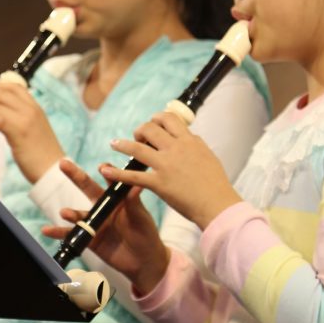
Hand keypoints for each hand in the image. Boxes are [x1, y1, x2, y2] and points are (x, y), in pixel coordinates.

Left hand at [0, 80, 62, 182]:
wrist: (53, 170)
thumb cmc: (43, 155)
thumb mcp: (34, 130)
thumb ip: (21, 119)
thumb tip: (2, 114)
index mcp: (36, 108)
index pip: (15, 87)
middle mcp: (32, 109)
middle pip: (4, 92)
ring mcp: (26, 119)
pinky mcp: (19, 131)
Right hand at [41, 159, 169, 294]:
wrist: (144, 261)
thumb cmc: (146, 234)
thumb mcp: (141, 218)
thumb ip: (135, 203)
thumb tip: (136, 185)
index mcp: (118, 198)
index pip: (111, 180)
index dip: (107, 172)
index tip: (103, 166)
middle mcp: (104, 207)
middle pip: (87, 188)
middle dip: (75, 175)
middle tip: (63, 163)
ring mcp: (95, 223)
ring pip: (78, 214)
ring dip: (69, 213)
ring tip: (64, 212)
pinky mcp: (89, 239)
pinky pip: (71, 234)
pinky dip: (58, 232)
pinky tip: (47, 230)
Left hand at [101, 111, 241, 228]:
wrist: (217, 204)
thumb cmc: (216, 184)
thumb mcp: (208, 156)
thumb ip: (195, 144)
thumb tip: (188, 136)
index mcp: (189, 141)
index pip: (168, 119)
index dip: (157, 118)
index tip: (153, 124)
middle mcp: (176, 149)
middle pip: (150, 128)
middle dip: (140, 130)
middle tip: (138, 137)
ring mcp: (165, 166)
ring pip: (137, 148)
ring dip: (123, 144)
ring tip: (114, 143)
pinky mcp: (158, 183)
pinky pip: (133, 176)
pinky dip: (117, 173)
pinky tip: (106, 170)